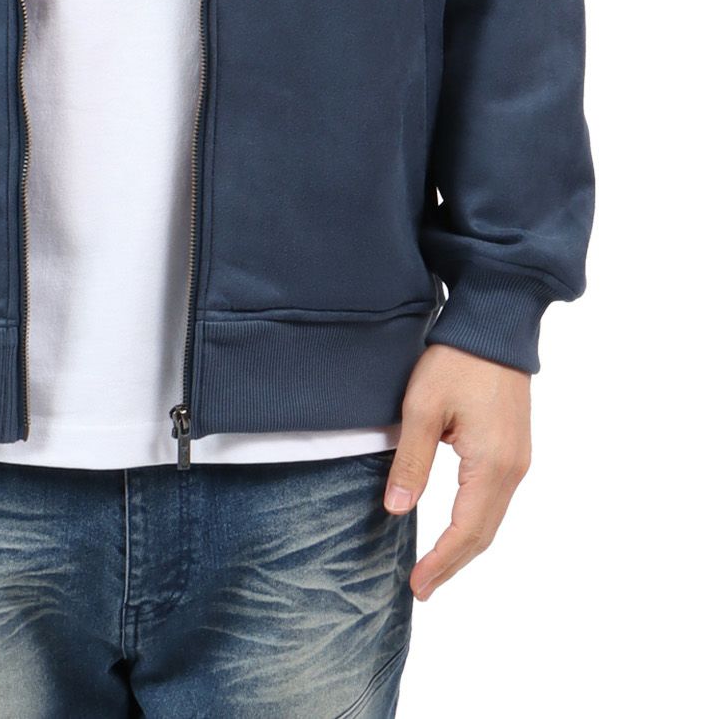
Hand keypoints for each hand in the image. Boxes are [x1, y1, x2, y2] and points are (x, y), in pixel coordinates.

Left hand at [384, 343, 530, 600]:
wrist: (493, 326)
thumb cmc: (456, 361)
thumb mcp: (422, 407)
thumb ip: (412, 461)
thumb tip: (396, 509)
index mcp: (491, 465)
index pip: (466, 531)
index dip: (442, 562)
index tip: (417, 585)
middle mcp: (513, 470)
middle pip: (483, 533)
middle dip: (453, 564)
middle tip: (421, 587)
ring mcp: (518, 460)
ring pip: (491, 519)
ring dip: (464, 546)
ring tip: (434, 567)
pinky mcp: (514, 448)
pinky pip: (495, 499)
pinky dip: (475, 522)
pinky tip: (454, 528)